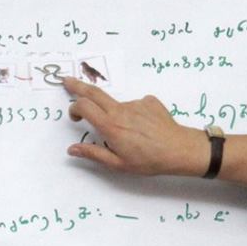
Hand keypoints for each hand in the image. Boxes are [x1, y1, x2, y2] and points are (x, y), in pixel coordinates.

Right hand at [61, 77, 210, 175]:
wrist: (179, 150)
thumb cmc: (149, 160)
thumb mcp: (118, 164)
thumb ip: (93, 154)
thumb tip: (72, 149)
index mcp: (110, 126)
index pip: (84, 106)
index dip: (74, 108)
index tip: (75, 116)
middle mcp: (121, 110)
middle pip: (94, 92)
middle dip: (78, 86)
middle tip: (67, 81)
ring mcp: (136, 103)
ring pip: (117, 105)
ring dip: (116, 114)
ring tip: (133, 136)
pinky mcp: (149, 101)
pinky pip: (135, 105)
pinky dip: (134, 114)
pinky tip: (145, 129)